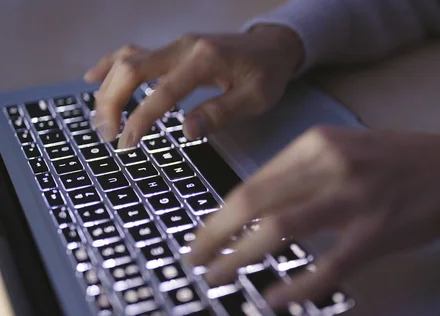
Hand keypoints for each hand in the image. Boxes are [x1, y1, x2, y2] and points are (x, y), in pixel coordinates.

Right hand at [84, 25, 303, 147]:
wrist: (271, 46)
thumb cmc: (266, 74)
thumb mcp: (256, 98)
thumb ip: (222, 113)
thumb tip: (187, 131)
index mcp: (205, 60)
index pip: (163, 92)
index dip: (141, 118)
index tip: (127, 143)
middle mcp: (184, 47)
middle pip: (132, 68)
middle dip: (112, 102)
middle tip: (107, 134)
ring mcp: (175, 45)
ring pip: (128, 59)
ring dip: (108, 89)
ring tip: (101, 120)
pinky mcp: (172, 48)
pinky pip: (134, 52)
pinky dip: (110, 66)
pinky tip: (92, 79)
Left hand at [185, 126, 439, 309]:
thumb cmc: (398, 161)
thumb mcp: (345, 150)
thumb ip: (302, 174)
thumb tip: (256, 210)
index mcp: (318, 143)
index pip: (253, 182)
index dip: (220, 214)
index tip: (204, 236)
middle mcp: (331, 165)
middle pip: (255, 203)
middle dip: (216, 236)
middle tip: (197, 260)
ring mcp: (354, 199)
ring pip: (280, 230)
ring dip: (241, 258)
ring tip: (220, 277)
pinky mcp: (377, 233)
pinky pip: (326, 266)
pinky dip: (296, 287)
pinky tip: (274, 300)